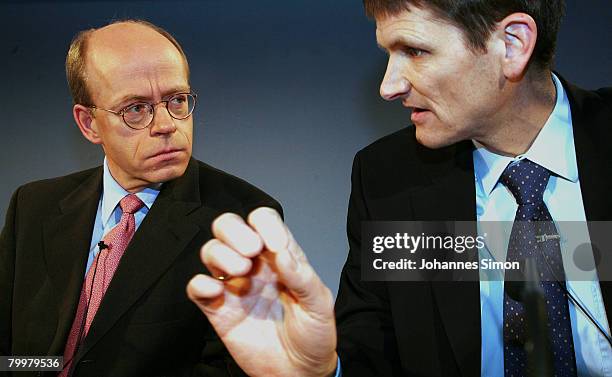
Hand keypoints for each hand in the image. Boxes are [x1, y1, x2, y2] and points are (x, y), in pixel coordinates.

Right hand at [187, 207, 337, 376]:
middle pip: (228, 226)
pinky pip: (197, 287)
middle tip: (251, 251)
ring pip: (210, 250)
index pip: (263, 220)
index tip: (274, 245)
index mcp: (279, 256)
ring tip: (241, 273)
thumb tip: (281, 252)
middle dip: (234, 231)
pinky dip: (201, 284)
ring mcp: (233, 285)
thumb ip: (301, 276)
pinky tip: (218, 291)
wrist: (299, 372)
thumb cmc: (312, 334)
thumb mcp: (318, 304)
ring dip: (221, 254)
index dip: (265, 224)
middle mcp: (253, 265)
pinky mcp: (218, 308)